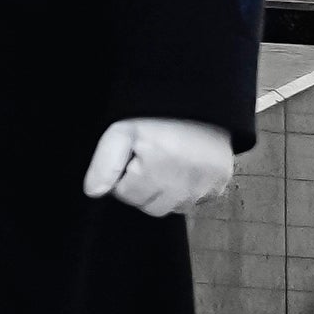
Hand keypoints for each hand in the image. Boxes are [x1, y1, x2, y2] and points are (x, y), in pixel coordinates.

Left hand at [82, 118, 234, 216]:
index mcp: (158, 165)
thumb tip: (94, 193)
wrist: (199, 104)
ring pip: (171, 209)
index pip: (127, 195)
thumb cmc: (157, 118)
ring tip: (165, 167)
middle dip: (143, 189)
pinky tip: (182, 173)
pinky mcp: (219, 188)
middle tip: (148, 163)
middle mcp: (184, 181)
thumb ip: (104, 163)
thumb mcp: (122, 131)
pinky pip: (193, 205)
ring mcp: (204, 187)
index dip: (124, 177)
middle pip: (149, 207)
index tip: (131, 159)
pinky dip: (184, 195)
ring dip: (164, 194)